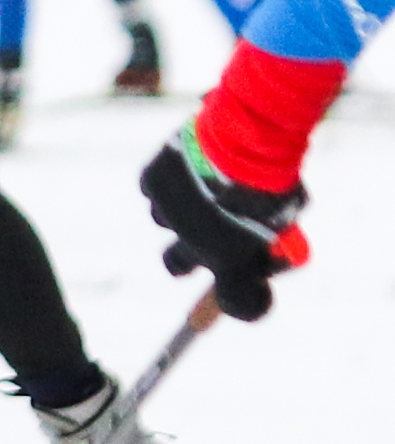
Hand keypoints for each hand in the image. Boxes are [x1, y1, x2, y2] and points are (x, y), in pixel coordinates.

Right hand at [141, 132, 304, 320]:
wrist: (248, 139)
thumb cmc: (274, 178)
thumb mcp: (290, 213)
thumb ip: (277, 238)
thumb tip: (275, 249)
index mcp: (233, 261)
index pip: (238, 303)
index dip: (243, 300)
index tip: (251, 290)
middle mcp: (193, 245)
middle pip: (176, 266)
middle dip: (187, 255)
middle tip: (205, 235)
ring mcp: (170, 215)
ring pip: (165, 221)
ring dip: (181, 211)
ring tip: (204, 186)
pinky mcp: (153, 182)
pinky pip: (154, 190)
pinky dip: (167, 183)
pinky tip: (189, 167)